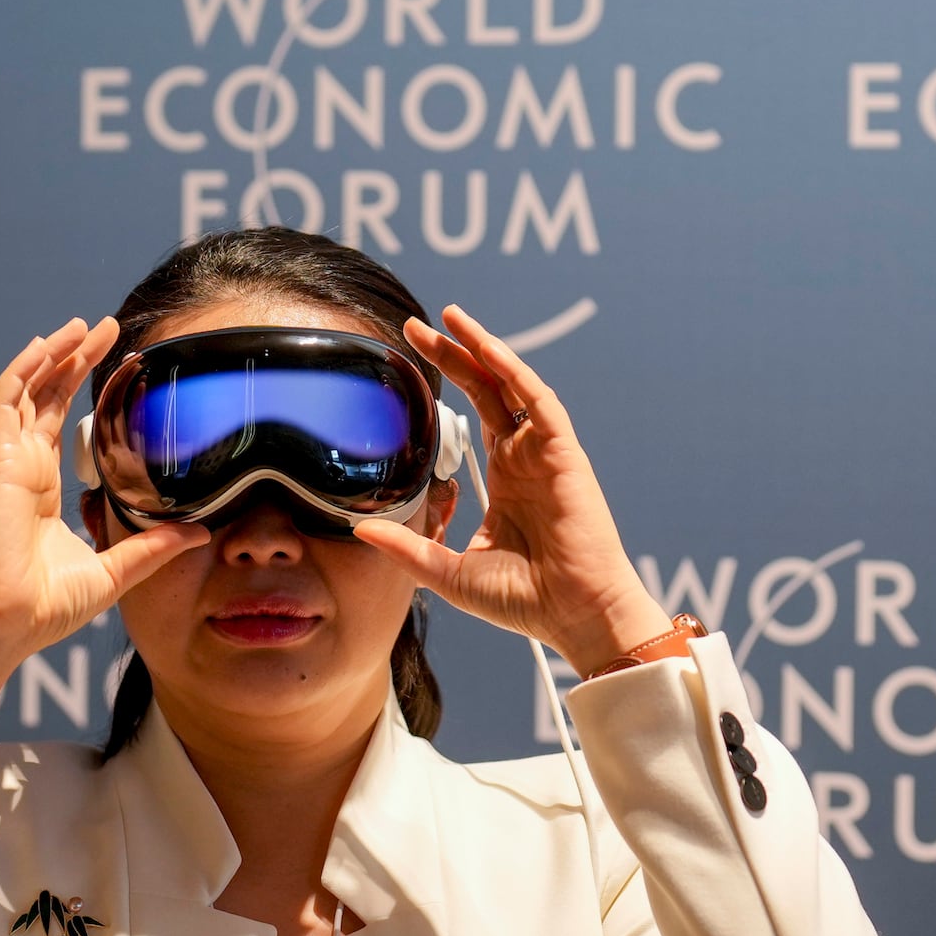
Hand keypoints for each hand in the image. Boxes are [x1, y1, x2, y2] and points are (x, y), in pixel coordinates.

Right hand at [0, 317, 210, 676]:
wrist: (7, 623)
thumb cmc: (46, 607)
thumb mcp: (116, 569)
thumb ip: (154, 546)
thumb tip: (199, 530)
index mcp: (44, 489)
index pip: (61, 424)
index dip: (82, 391)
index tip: (116, 367)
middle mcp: (25, 468)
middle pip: (47, 397)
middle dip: (73, 359)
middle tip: (104, 328)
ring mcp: (10, 464)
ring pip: (26, 391)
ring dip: (52, 355)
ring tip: (81, 326)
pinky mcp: (0, 465)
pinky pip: (5, 405)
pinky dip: (21, 372)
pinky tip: (44, 346)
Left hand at [353, 305, 670, 676]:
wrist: (576, 617)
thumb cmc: (525, 601)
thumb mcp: (449, 570)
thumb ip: (408, 547)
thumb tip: (359, 529)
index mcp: (504, 479)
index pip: (473, 415)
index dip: (445, 384)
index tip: (410, 362)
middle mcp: (525, 459)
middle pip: (487, 389)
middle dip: (454, 354)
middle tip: (415, 326)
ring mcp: (545, 454)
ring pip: (513, 385)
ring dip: (482, 349)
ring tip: (450, 318)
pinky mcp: (564, 456)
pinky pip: (539, 403)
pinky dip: (515, 372)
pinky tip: (488, 350)